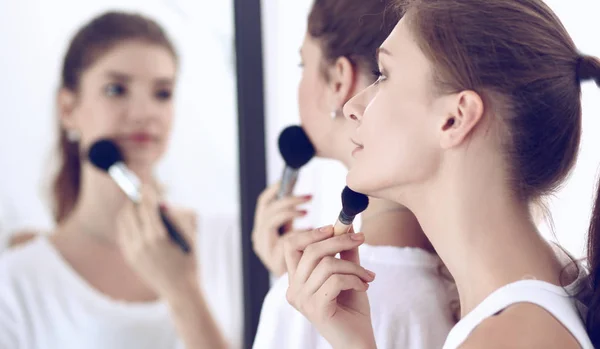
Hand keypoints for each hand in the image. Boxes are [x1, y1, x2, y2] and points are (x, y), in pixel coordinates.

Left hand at [117, 187, 197, 299]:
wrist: (178, 289)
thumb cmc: (188, 261)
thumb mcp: (188, 237)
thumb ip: (175, 217)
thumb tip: (161, 204)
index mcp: (157, 237)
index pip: (146, 207)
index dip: (146, 193)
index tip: (146, 185)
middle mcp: (141, 243)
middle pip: (130, 211)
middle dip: (135, 200)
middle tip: (141, 193)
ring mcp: (132, 251)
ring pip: (122, 221)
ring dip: (128, 210)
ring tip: (137, 204)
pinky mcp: (128, 257)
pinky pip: (122, 233)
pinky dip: (126, 222)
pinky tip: (133, 219)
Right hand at [252, 182, 311, 275]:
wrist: (312, 294)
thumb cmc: (310, 263)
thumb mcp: (302, 236)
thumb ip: (301, 219)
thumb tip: (308, 195)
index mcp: (265, 229)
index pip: (265, 202)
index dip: (274, 189)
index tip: (289, 179)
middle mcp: (260, 237)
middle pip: (266, 208)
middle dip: (287, 198)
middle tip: (309, 196)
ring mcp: (263, 247)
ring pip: (270, 220)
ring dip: (290, 211)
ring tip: (308, 210)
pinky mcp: (271, 257)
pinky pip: (281, 236)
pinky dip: (296, 229)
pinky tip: (310, 227)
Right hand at [284, 226, 376, 348]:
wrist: (358, 341)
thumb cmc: (352, 309)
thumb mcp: (348, 274)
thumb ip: (344, 252)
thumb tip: (347, 225)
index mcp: (296, 280)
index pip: (291, 246)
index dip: (312, 233)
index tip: (336, 227)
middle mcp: (294, 290)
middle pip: (311, 251)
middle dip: (339, 241)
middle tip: (361, 238)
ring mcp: (302, 300)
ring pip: (327, 265)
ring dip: (353, 267)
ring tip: (367, 276)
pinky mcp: (316, 309)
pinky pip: (336, 281)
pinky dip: (354, 280)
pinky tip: (364, 288)